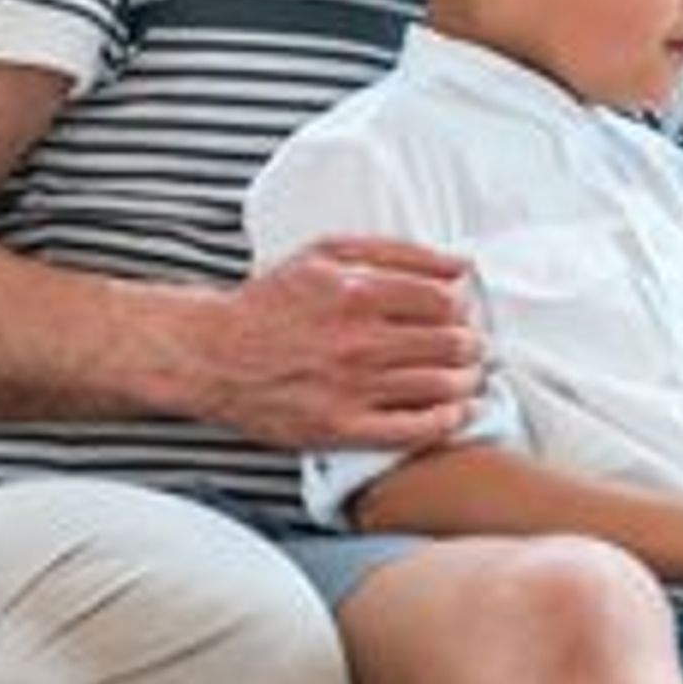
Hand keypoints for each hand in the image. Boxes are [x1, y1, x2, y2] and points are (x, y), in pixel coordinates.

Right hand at [185, 237, 482, 445]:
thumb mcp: (329, 253)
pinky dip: (445, 423)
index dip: (464, 308)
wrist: (210, 354)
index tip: (459, 314)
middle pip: (452, 344)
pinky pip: (414, 431)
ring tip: (465, 377)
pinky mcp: (339, 429)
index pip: (446, 301)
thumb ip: (399, 252)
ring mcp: (350, 388)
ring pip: (442, 386)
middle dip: (472, 344)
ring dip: (467, 381)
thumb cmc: (275, 299)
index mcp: (358, 293)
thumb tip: (462, 265)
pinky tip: (451, 413)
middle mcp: (357, 342)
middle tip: (469, 347)